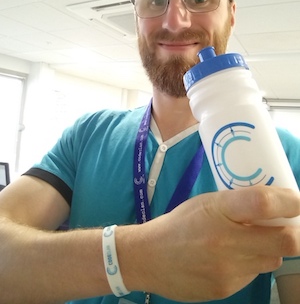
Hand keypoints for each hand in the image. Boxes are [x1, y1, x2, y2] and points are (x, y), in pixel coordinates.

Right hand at [118, 186, 299, 301]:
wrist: (150, 257)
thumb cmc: (180, 223)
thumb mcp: (207, 202)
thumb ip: (239, 204)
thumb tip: (275, 207)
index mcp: (219, 210)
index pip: (265, 203)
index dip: (291, 202)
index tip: (297, 201)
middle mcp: (227, 241)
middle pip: (287, 240)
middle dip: (294, 232)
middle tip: (286, 225)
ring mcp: (229, 269)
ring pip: (273, 259)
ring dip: (270, 248)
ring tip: (248, 241)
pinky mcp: (228, 289)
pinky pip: (254, 274)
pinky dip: (250, 263)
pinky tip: (228, 258)